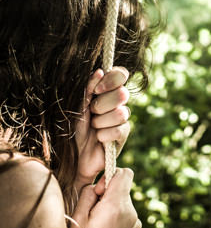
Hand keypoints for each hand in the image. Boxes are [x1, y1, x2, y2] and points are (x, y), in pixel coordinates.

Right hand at [68, 168, 141, 227]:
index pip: (125, 173)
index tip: (97, 192)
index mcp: (118, 206)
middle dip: (107, 196)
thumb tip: (98, 185)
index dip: (109, 177)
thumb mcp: (77, 219)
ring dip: (110, 210)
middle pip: (122, 191)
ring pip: (123, 206)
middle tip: (90, 215)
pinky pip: (125, 219)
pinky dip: (115, 221)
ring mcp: (136, 225)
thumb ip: (88, 195)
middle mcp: (132, 213)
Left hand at [74, 68, 130, 191]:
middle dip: (103, 105)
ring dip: (101, 122)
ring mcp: (121, 119)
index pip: (121, 75)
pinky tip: (98, 139)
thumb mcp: (76, 106)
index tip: (98, 89)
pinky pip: (119, 130)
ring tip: (93, 129)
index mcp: (105, 91)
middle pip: (123, 94)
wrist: (71, 156)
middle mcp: (116, 103)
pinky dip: (104, 135)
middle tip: (92, 113)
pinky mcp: (123, 135)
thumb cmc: (70, 128)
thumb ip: (87, 89)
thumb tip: (99, 71)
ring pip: (121, 113)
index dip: (113, 80)